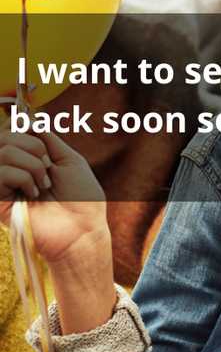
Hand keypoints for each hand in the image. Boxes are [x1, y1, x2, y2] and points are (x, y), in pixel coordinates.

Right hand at [0, 129, 107, 265]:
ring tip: (44, 183)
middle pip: (4, 137)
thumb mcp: (69, 160)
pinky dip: (23, 177)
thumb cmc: (82, 198)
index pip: (10, 132)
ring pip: (3, 152)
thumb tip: (30, 122)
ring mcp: (3, 185)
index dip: (20, 125)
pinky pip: (1, 172)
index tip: (35, 130)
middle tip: (48, 166)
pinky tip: (34, 192)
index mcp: (27, 160)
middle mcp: (12, 170)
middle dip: (32, 145)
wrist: (82, 229)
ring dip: (32, 164)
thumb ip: (47, 140)